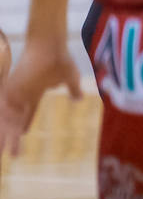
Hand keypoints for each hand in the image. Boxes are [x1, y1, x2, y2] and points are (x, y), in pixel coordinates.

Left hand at [0, 36, 82, 157]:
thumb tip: (78, 99)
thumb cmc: (60, 57)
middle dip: (12, 137)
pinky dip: (7, 121)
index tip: (21, 136)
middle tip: (11, 154)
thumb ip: (73, 89)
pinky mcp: (13, 88)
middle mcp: (22, 93)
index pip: (28, 113)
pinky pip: (6, 109)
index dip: (24, 124)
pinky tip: (11, 134)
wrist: (50, 44)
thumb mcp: (70, 78)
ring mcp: (16, 91)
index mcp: (35, 91)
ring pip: (8, 118)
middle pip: (14, 120)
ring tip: (3, 151)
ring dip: (7, 135)